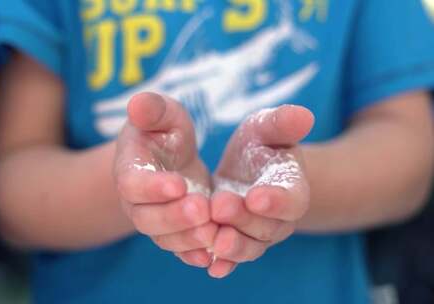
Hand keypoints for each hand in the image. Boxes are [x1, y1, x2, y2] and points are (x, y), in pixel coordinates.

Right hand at [114, 92, 216, 267]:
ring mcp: (154, 220)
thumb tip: (137, 104)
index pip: (132, 183)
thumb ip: (152, 109)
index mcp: (129, 168)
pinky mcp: (173, 232)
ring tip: (214, 232)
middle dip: (173, 217)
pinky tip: (212, 257)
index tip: (179, 184)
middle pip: (146, 218)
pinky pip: (179, 249)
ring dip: (187, 238)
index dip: (152, 187)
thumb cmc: (164, 130)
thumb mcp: (162, 114)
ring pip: (164, 238)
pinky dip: (193, 255)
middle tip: (202, 210)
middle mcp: (136, 201)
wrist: (170, 156)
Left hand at [208, 105, 313, 277]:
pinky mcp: (237, 242)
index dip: (276, 200)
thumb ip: (282, 123)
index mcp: (292, 187)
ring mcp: (258, 235)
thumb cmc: (261, 145)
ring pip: (249, 246)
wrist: (248, 171)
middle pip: (266, 227)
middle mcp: (279, 218)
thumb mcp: (267, 128)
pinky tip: (210, 266)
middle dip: (243, 219)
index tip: (256, 196)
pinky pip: (232, 259)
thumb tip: (305, 114)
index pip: (291, 198)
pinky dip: (224, 264)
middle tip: (219, 206)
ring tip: (213, 239)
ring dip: (232, 245)